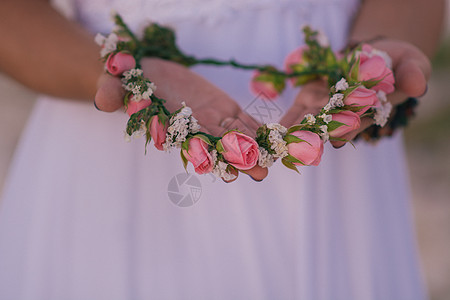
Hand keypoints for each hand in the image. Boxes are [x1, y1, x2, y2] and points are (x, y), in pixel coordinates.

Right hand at [94, 57, 267, 181]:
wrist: (143, 71)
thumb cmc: (126, 81)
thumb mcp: (114, 83)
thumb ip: (111, 93)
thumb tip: (103, 102)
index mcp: (172, 128)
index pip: (187, 142)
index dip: (204, 152)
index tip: (222, 164)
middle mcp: (194, 129)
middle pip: (217, 146)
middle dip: (237, 158)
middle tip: (260, 172)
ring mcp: (211, 119)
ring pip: (235, 135)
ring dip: (255, 147)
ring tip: (276, 158)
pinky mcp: (223, 107)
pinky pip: (242, 119)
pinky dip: (258, 127)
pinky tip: (276, 135)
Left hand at [280, 38, 430, 147]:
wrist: (375, 55)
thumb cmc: (399, 62)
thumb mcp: (411, 64)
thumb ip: (412, 75)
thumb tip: (417, 86)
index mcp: (371, 111)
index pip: (359, 122)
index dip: (347, 129)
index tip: (334, 139)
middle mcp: (346, 116)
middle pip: (329, 129)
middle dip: (314, 139)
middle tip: (299, 150)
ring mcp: (326, 109)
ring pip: (310, 125)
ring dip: (294, 135)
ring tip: (280, 145)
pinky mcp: (311, 99)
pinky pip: (297, 112)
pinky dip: (286, 122)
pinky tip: (272, 131)